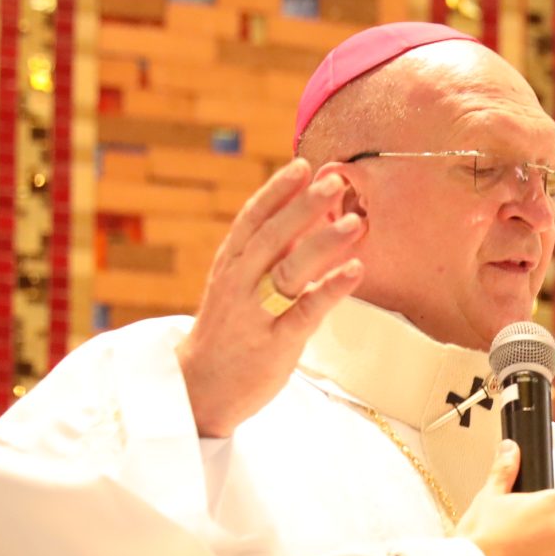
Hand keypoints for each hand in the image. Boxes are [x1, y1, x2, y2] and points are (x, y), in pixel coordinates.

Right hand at [177, 160, 367, 437]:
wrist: (199, 389)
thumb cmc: (227, 333)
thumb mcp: (235, 286)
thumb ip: (265, 254)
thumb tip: (300, 214)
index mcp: (228, 266)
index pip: (252, 220)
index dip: (277, 192)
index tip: (301, 165)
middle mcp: (238, 284)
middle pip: (271, 237)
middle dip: (303, 207)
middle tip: (333, 181)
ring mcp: (254, 314)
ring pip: (289, 270)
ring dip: (323, 243)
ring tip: (355, 222)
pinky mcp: (274, 344)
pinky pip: (305, 312)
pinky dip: (330, 289)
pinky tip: (354, 271)